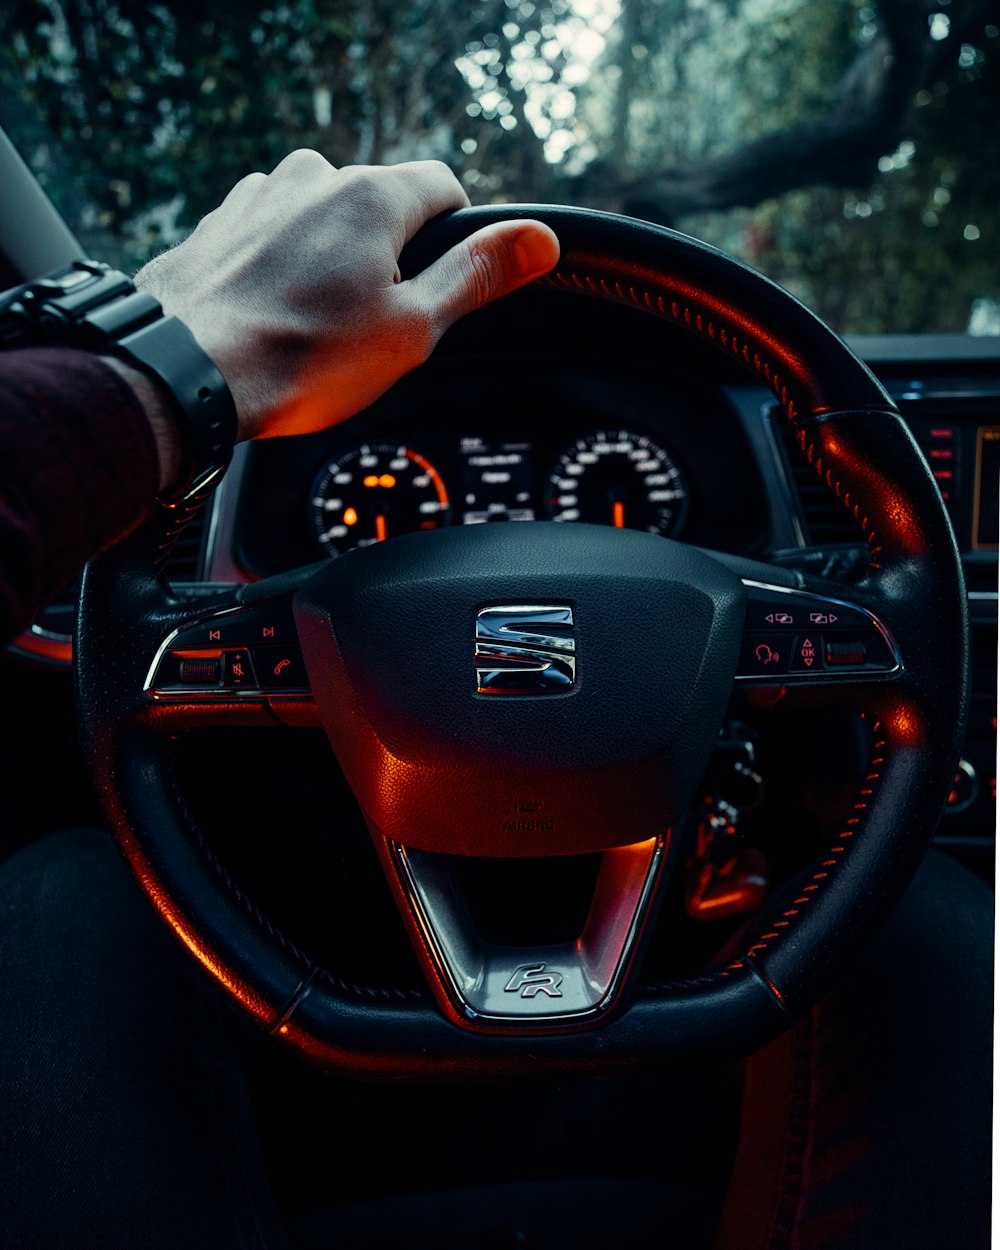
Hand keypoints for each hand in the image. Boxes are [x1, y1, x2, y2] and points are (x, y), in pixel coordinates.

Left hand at [135, 151, 559, 441]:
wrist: (184, 375)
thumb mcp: (412, 327)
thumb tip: (541, 239)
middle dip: (389, 260)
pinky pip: (273, 238)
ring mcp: (259, 197)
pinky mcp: (219, 226)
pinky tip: (274, 320)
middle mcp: (313, 177)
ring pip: (323, 223)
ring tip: (316, 331)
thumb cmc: (299, 359)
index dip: (458, 238)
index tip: (443, 284)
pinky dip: (282, 271)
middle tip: (374, 328)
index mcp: (372, 195)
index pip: (445, 188)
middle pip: (381, 208)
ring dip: (332, 264)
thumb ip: (477, 276)